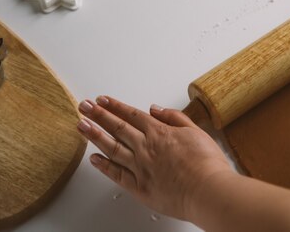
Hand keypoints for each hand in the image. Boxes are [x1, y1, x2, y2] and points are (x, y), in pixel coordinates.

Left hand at [76, 96, 231, 219]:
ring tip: (81, 126)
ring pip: (112, 148)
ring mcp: (140, 168)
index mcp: (160, 133)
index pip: (132, 115)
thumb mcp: (196, 131)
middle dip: (98, 115)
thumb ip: (175, 118)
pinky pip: (116, 174)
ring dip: (94, 135)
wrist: (208, 190)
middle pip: (117, 127)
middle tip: (84, 106)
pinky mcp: (139, 188)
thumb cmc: (207, 164)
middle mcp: (146, 148)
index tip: (103, 100)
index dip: (115, 106)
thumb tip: (156, 109)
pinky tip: (94, 159)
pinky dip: (103, 166)